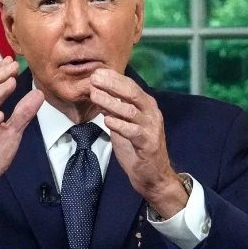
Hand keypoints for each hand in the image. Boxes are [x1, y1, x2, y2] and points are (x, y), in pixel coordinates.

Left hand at [89, 69, 187, 218]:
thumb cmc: (137, 149)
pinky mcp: (148, 144)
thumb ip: (114, 110)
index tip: (96, 72)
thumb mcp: (123, 125)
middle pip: (132, 93)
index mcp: (146, 106)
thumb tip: (98, 94)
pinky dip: (119, 125)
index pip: (130, 86)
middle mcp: (151, 113)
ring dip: (111, 102)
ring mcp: (151, 128)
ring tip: (94, 96)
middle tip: (94, 79)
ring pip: (131, 111)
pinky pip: (133, 131)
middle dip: (112, 84)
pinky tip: (107, 120)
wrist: (153, 175)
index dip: (113, 78)